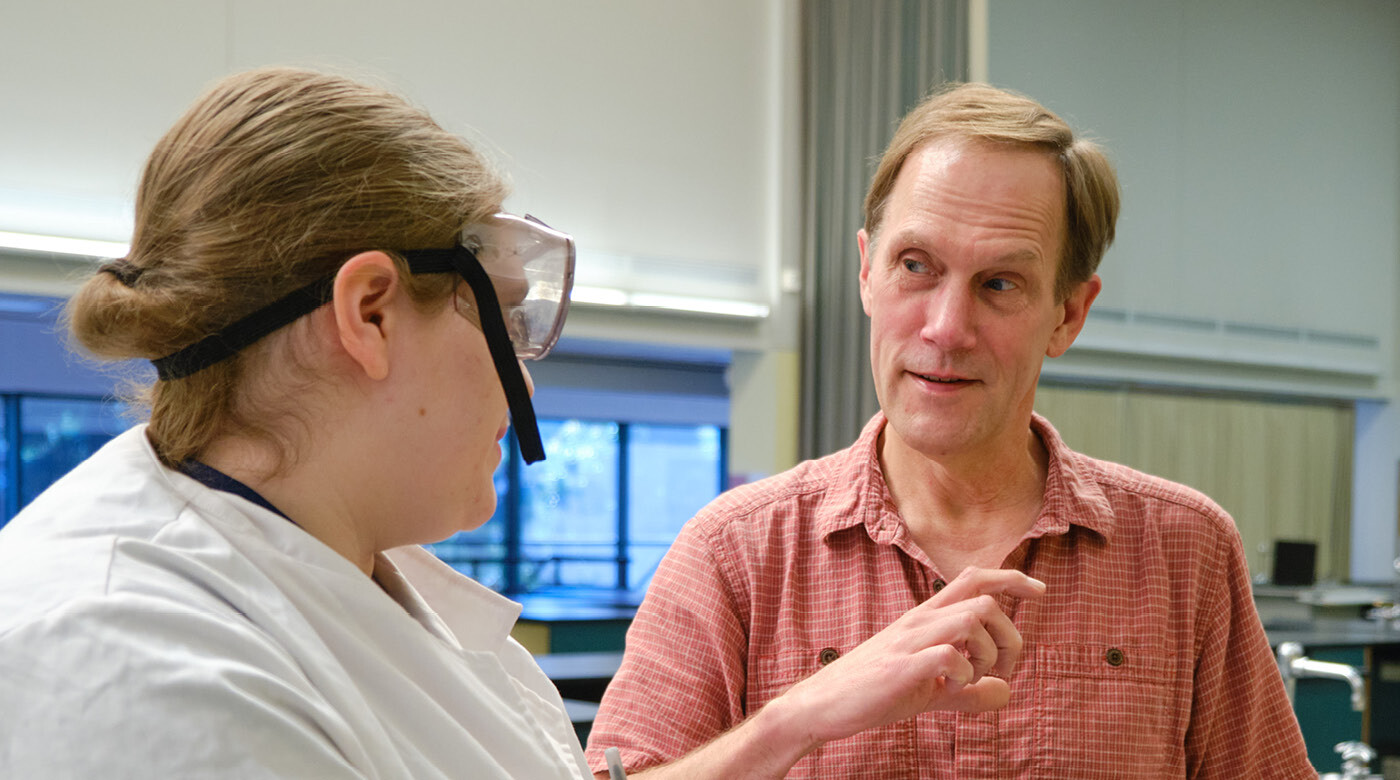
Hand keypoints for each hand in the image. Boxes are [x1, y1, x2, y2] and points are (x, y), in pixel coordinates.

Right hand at [768, 567, 1043, 748]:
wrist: (822, 704)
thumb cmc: (875, 692)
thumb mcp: (930, 691)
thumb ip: (970, 692)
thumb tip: (1008, 692)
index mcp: (926, 618)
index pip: (974, 579)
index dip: (1011, 577)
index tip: (1039, 591)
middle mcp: (920, 621)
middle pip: (984, 601)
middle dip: (1010, 636)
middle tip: (1003, 670)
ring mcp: (909, 642)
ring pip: (972, 620)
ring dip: (989, 653)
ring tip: (975, 679)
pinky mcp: (901, 667)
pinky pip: (949, 656)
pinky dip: (964, 676)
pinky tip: (952, 691)